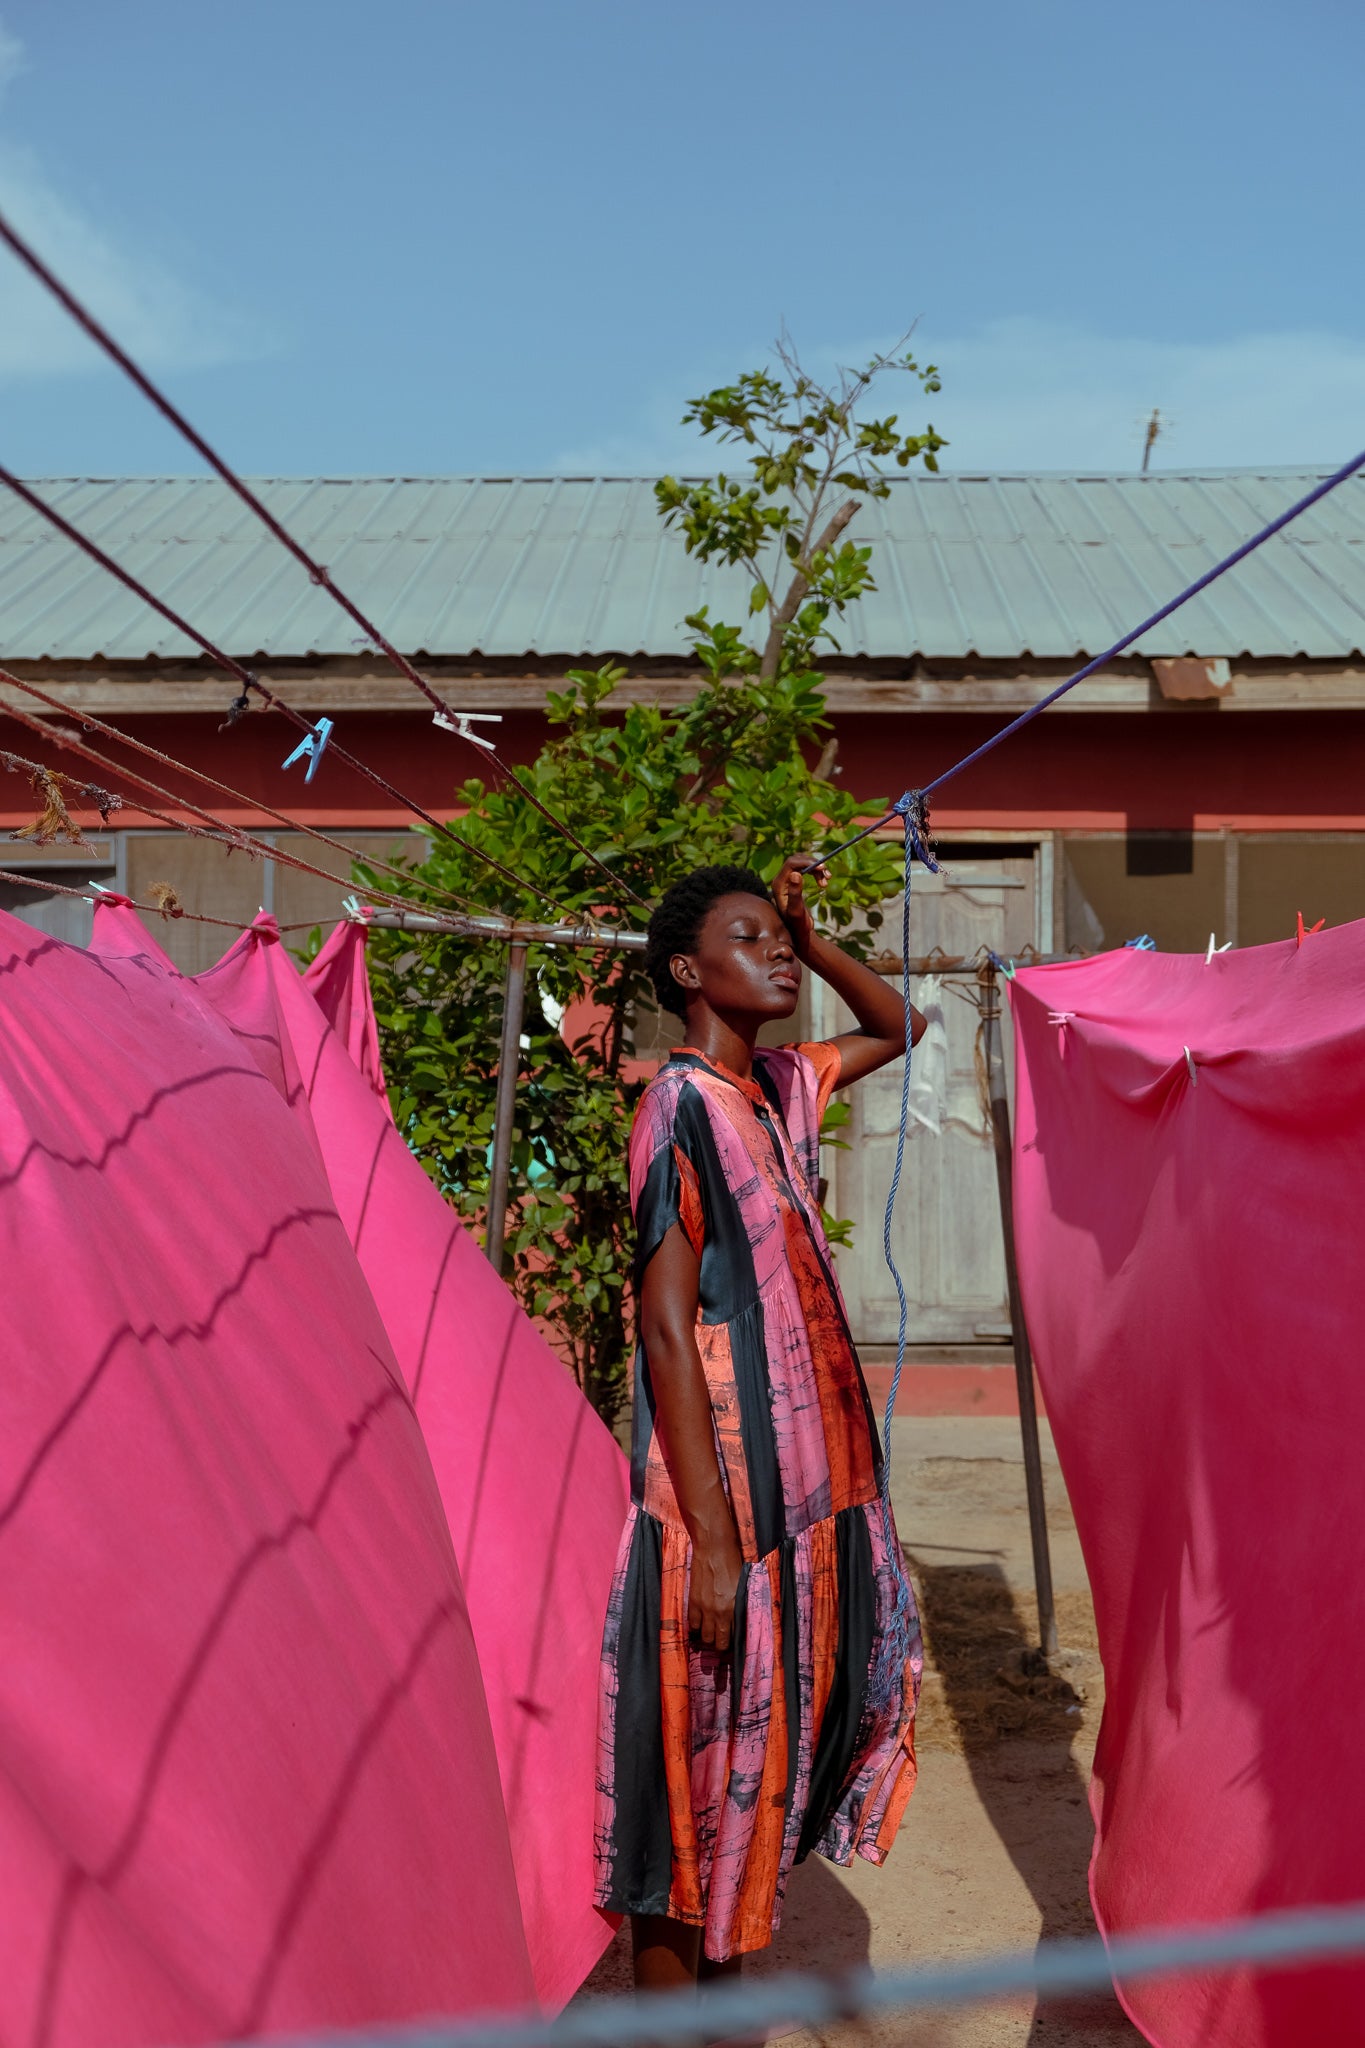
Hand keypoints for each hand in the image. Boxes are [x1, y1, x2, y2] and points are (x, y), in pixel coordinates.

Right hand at [688, 1518, 743, 1653]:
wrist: (714, 1547)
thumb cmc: (732, 1562)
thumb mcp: (742, 1586)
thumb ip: (739, 1605)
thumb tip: (738, 1619)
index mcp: (734, 1608)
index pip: (732, 1638)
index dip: (732, 1644)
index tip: (732, 1644)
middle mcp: (718, 1611)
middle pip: (717, 1642)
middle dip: (720, 1644)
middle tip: (722, 1640)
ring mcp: (704, 1607)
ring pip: (704, 1636)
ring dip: (708, 1636)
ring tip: (711, 1632)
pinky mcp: (693, 1600)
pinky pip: (692, 1623)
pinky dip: (696, 1626)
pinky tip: (700, 1623)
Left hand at [771, 854, 829, 961]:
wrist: (799, 933)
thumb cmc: (797, 925)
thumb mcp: (796, 911)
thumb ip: (795, 893)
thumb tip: (795, 874)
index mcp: (778, 884)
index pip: (792, 863)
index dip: (808, 862)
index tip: (823, 868)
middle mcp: (780, 880)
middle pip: (797, 861)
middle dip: (813, 864)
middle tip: (827, 874)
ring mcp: (786, 881)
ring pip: (802, 864)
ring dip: (817, 868)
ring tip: (827, 879)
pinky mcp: (793, 883)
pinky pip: (805, 870)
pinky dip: (816, 872)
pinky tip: (823, 882)